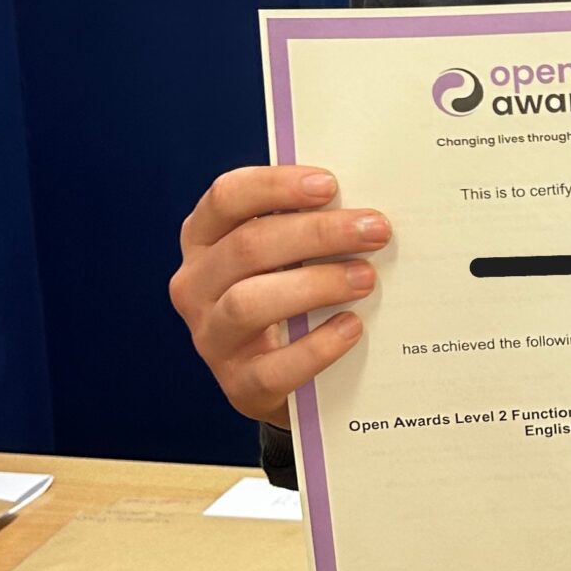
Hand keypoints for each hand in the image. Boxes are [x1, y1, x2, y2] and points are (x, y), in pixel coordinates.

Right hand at [170, 165, 388, 426]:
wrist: (277, 375)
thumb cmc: (285, 293)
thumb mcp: (283, 254)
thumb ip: (305, 225)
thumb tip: (361, 206)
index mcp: (203, 239)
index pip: (226, 198)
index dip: (276, 187)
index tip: (330, 185)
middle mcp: (195, 286)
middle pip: (247, 247)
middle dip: (317, 233)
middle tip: (375, 230)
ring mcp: (211, 338)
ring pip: (250, 303)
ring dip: (316, 284)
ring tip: (366, 277)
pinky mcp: (238, 385)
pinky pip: (273, 368)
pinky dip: (317, 346)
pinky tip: (352, 326)